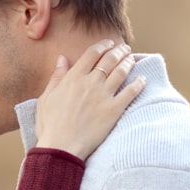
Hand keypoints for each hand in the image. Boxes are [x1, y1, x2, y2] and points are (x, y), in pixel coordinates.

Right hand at [33, 39, 142, 160]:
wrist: (61, 146)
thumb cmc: (50, 125)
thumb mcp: (47, 97)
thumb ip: (57, 76)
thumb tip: (62, 58)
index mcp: (73, 77)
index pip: (92, 54)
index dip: (103, 46)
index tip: (109, 43)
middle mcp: (90, 82)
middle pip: (109, 60)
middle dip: (119, 51)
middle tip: (125, 49)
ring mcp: (103, 96)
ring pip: (121, 72)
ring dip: (128, 63)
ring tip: (132, 59)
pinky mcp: (114, 111)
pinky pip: (130, 93)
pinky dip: (138, 84)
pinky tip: (142, 80)